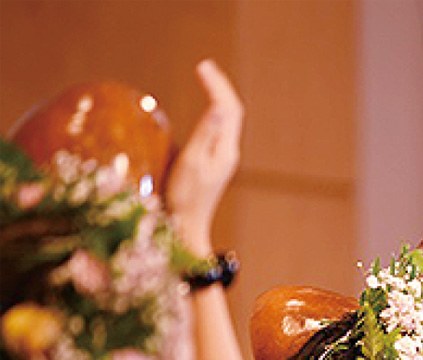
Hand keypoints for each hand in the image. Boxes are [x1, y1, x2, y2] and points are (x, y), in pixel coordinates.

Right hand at [166, 60, 242, 253]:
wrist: (188, 226)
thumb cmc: (186, 197)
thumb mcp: (193, 162)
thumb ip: (206, 133)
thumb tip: (219, 107)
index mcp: (226, 149)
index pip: (229, 108)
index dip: (217, 85)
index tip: (202, 67)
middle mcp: (229, 152)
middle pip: (232, 112)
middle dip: (220, 87)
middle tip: (205, 67)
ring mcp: (223, 159)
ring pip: (228, 121)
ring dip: (219, 98)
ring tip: (207, 79)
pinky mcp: (215, 164)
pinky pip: (220, 131)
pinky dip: (215, 113)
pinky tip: (206, 109)